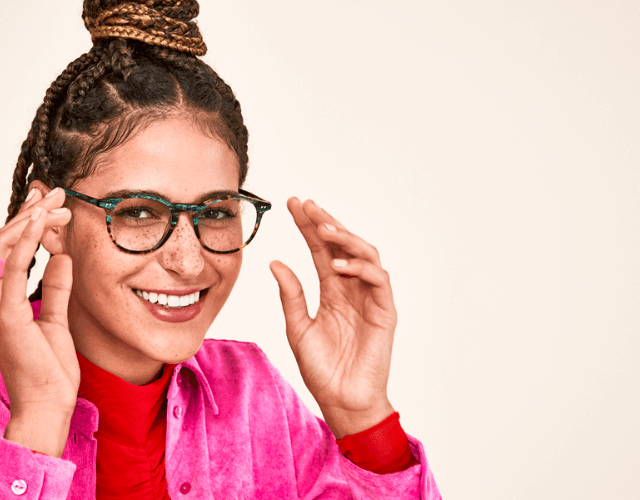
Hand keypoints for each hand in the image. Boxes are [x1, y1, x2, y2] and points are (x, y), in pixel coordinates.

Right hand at [0, 187, 76, 455]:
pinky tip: (41, 222)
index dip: (28, 224)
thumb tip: (61, 257)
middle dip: (30, 213)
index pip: (7, 252)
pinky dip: (25, 241)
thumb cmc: (49, 373)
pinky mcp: (6, 313)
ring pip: (2, 247)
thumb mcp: (57, 320)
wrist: (45, 406)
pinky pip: (11, 267)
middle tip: (57, 194)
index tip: (52, 204)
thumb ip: (56, 289)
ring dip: (30, 220)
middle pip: (1, 242)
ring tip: (55, 203)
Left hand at [270, 197, 396, 437]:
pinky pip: (378, 281)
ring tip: (322, 229)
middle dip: (326, 223)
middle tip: (307, 206)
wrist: (341, 401)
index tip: (292, 204)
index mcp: (331, 290)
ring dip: (345, 238)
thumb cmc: (321, 369)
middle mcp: (352, 289)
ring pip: (365, 255)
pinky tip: (338, 266)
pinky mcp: (384, 312)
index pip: (320, 250)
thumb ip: (290, 295)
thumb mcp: (297, 327)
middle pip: (342, 246)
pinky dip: (360, 268)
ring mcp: (370, 298)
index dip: (308, 226)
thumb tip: (275, 262)